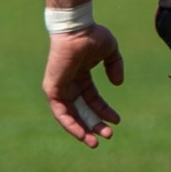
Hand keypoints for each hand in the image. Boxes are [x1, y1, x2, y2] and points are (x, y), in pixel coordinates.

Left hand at [42, 24, 124, 147]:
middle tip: (108, 135)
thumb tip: (117, 84)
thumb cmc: (91, 35)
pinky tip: (82, 134)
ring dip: (82, 130)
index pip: (93, 99)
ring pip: (71, 115)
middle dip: (94, 124)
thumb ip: (115, 66)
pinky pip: (61, 113)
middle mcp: (69, 84)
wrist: (77, 29)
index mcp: (81, 76)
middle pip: (82, 110)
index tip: (117, 120)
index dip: (104, 111)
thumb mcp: (110, 52)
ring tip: (94, 142)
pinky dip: (70, 125)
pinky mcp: (53, 90)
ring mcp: (59, 88)